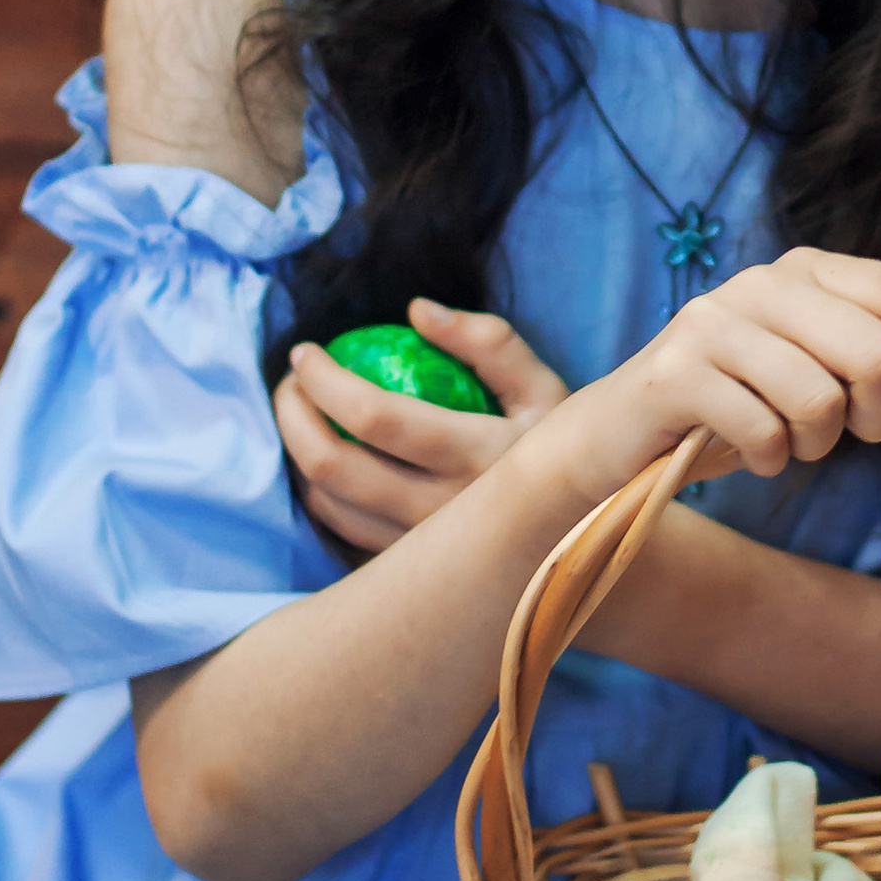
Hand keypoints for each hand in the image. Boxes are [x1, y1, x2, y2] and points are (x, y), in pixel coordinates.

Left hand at [278, 299, 567, 555]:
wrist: (590, 531)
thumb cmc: (563, 444)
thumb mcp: (543, 385)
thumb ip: (487, 341)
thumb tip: (416, 311)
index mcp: (480, 456)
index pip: (377, 418)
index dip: (325, 381)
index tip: (305, 353)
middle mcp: (448, 513)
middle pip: (335, 467)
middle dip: (293, 416)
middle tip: (290, 383)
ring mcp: (427, 549)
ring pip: (330, 504)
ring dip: (297, 452)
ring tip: (301, 412)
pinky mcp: (414, 570)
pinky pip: (344, 530)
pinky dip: (319, 491)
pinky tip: (323, 457)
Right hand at [555, 251, 880, 496]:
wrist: (623, 432)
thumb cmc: (737, 397)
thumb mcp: (817, 358)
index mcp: (807, 270)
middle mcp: (762, 283)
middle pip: (878, 353)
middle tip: (854, 434)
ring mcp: (715, 323)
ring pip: (822, 402)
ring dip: (816, 445)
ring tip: (784, 439)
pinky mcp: (676, 372)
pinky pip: (766, 435)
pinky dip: (767, 461)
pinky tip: (744, 451)